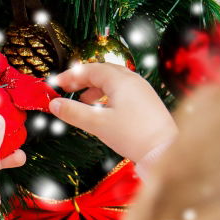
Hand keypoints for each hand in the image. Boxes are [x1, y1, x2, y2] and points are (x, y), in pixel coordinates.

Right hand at [50, 62, 176, 160]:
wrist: (164, 150)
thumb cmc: (133, 135)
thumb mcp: (98, 124)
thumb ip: (73, 112)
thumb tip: (54, 105)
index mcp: (120, 80)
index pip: (91, 69)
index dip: (71, 75)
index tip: (57, 83)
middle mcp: (133, 80)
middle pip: (103, 72)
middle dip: (83, 80)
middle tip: (67, 88)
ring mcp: (142, 90)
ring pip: (114, 82)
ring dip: (95, 88)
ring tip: (83, 101)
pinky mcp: (147, 102)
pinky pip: (123, 92)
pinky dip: (108, 96)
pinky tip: (103, 110)